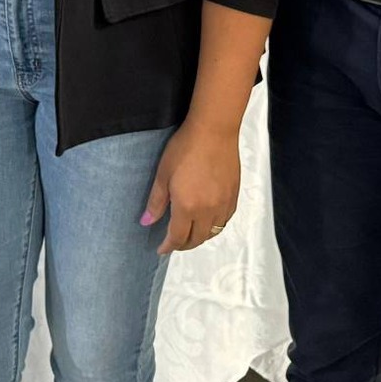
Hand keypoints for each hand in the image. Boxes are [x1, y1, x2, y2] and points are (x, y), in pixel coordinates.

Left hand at [142, 118, 242, 255]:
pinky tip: (207, 220)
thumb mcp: (163, 174)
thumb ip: (156, 202)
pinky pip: (224, 221)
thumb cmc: (185, 149)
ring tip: (189, 233)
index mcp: (188, 207)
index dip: (168, 246)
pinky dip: (214, 227)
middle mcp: (208, 211)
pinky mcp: (234, 196)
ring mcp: (224, 205)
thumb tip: (146, 222)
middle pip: (197, 239)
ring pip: (212, 233)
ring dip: (199, 237)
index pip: (178, 237)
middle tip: (173, 242)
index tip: (161, 249)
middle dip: (183, 245)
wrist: (214, 131)